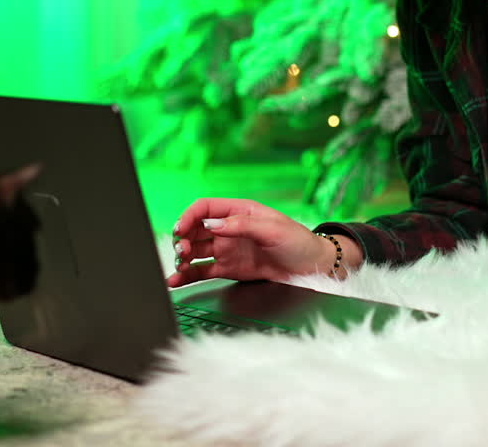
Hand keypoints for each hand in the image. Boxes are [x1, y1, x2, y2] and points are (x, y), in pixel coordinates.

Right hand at [166, 198, 332, 287]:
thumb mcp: (273, 229)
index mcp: (239, 211)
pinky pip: (203, 271)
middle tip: (181, 251)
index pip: (205, 208)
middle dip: (183, 239)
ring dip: (182, 257)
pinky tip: (176, 280)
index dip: (189, 216)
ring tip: (177, 267)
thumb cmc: (298, 241)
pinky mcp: (229, 269)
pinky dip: (188, 275)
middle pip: (196, 230)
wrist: (312, 267)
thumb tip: (213, 224)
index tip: (181, 229)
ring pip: (196, 251)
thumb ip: (243, 225)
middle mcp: (230, 229)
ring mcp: (228, 249)